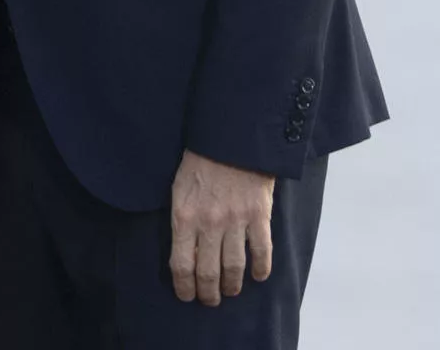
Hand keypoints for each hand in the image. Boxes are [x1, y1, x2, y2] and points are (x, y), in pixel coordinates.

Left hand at [168, 149, 275, 304]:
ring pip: (234, 267)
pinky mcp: (259, 216)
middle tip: (210, 300)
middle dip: (208, 293)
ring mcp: (236, 221)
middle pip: (208, 272)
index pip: (181, 264)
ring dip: (232, 285)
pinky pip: (262, 251)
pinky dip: (261, 268)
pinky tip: (258, 276)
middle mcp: (209, 223)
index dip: (184, 286)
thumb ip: (181, 220)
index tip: (186, 295)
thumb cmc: (200, 162)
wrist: (231, 139)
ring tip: (230, 291)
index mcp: (184, 217)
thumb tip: (184, 250)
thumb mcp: (177, 189)